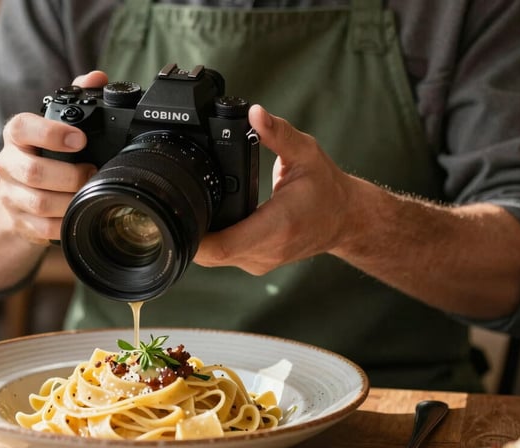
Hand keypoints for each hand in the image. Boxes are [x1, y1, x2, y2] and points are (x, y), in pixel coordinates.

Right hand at [0, 71, 108, 243]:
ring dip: (70, 200)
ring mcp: (10, 195)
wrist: (15, 190)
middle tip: (92, 171)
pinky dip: (64, 224)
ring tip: (89, 193)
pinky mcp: (18, 221)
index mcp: (16, 136)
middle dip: (70, 174)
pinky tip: (79, 214)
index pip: (21, 128)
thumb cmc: (43, 151)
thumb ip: (75, 97)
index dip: (51, 133)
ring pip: (39, 203)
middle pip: (33, 172)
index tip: (80, 139)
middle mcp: (7, 164)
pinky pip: (42, 228)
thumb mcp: (54, 123)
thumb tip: (97, 78)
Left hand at [194, 105, 355, 274]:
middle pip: (210, 254)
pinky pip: (224, 256)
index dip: (194, 237)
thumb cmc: (327, 188)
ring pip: (213, 259)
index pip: (223, 245)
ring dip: (198, 238)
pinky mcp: (257, 262)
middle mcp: (267, 250)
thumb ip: (278, 133)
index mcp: (278, 226)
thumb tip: (254, 113)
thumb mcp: (306, 153)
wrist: (346, 220)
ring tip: (188, 209)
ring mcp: (262, 261)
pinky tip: (206, 220)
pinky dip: (211, 241)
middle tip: (173, 205)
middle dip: (188, 232)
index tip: (178, 216)